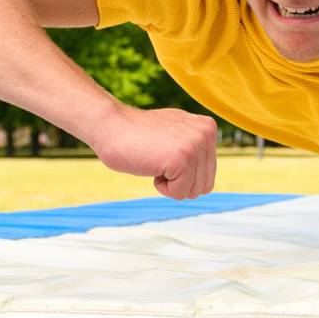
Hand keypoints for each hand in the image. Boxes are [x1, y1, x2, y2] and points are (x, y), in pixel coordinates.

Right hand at [92, 106, 217, 199]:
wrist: (110, 125)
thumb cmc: (138, 135)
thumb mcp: (175, 132)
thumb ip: (194, 145)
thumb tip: (206, 175)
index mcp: (208, 127)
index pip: (208, 175)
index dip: (183, 174)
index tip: (164, 153)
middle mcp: (206, 134)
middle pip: (204, 186)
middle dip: (180, 181)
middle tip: (159, 158)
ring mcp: (196, 145)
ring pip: (193, 191)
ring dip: (170, 183)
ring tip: (155, 159)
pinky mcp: (182, 159)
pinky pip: (179, 192)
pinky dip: (162, 187)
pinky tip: (151, 165)